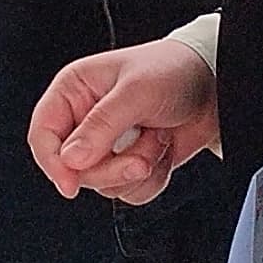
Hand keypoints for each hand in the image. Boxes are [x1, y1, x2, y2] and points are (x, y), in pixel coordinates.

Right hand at [27, 37, 219, 202]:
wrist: (218, 87)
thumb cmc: (174, 72)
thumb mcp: (136, 92)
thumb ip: (101, 126)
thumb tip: (71, 161)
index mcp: (74, 91)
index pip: (43, 134)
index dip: (53, 162)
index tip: (71, 185)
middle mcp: (85, 119)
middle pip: (74, 169)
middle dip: (112, 169)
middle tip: (140, 157)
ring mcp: (108, 144)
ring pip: (104, 184)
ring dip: (138, 168)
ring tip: (157, 138)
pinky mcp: (130, 163)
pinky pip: (129, 191)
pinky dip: (152, 178)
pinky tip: (163, 148)